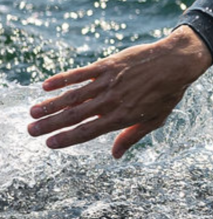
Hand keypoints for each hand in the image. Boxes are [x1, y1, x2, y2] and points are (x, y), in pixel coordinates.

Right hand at [28, 26, 212, 157]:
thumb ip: (132, 137)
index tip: (49, 144)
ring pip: (73, 95)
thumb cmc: (167, 94)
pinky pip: (81, 73)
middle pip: (75, 115)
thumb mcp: (155, 120)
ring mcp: (108, 82)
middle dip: (51, 124)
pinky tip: (46, 85)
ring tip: (33, 112)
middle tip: (31, 130)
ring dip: (51, 104)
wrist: (176, 63)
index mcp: (123, 117)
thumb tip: (115, 156)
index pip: (89, 131)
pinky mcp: (108, 66)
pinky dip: (63, 79)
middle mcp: (112, 101)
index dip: (67, 138)